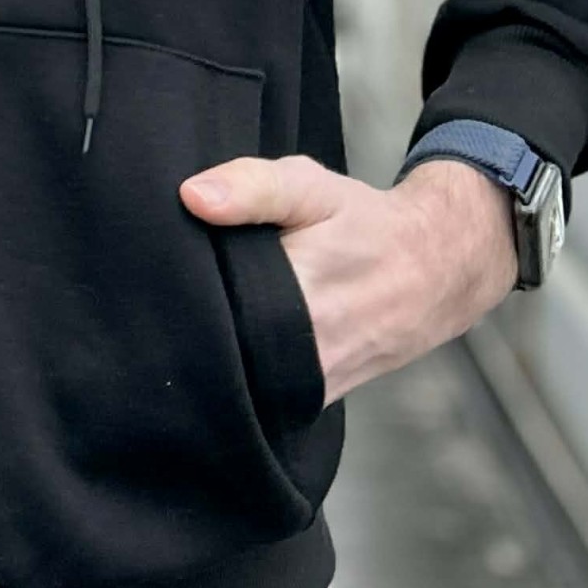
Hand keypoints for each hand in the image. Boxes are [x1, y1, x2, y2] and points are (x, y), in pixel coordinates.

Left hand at [178, 155, 514, 407]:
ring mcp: (311, 387)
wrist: (436, 271)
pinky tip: (224, 347)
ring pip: (238, 382)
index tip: (151, 279)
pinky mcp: (316, 400)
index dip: (175, 299)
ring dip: (213, 357)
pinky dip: (241, 375)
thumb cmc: (366, 225)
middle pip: (217, 354)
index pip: (209, 312)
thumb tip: (192, 196)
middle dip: (186, 329)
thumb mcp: (313, 187)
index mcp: (298, 296)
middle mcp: (304, 355)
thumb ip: (254, 187)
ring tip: (184, 324)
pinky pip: (263, 396)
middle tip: (159, 302)